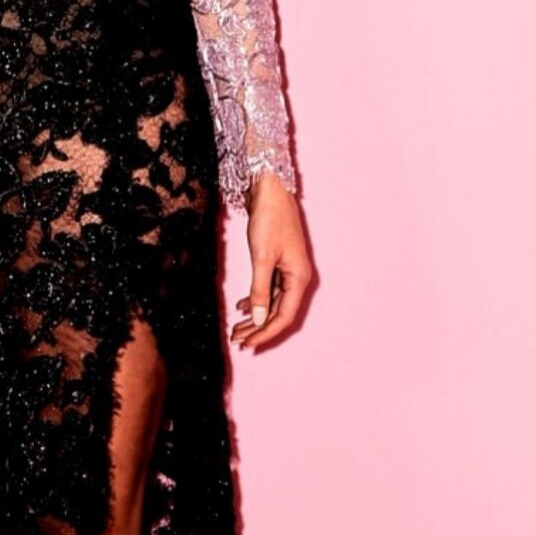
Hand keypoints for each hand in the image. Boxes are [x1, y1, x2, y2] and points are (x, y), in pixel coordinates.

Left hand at [231, 170, 310, 352]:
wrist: (269, 190)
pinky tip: (242, 307)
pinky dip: (256, 300)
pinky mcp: (277, 262)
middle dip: (258, 328)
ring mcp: (288, 270)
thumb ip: (260, 291)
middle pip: (278, 312)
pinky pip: (269, 289)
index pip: (284, 317)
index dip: (265, 333)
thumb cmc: (269, 220)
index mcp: (299, 278)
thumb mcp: (261, 258)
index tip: (247, 344)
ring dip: (255, 316)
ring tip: (237, 328)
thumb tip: (259, 320)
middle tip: (237, 340)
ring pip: (272, 302)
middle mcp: (297, 277)